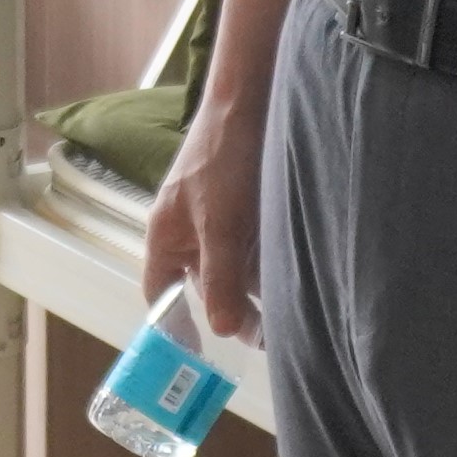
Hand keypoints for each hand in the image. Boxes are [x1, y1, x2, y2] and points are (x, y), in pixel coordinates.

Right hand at [143, 76, 269, 346]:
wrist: (254, 99)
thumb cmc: (223, 157)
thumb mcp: (221, 224)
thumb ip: (220, 277)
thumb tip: (222, 330)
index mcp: (166, 237)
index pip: (160, 294)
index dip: (173, 326)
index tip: (197, 357)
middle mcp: (190, 235)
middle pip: (203, 287)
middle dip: (230, 314)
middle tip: (263, 342)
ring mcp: (220, 223)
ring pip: (235, 271)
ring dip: (257, 293)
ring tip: (288, 322)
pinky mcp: (249, 212)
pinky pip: (256, 251)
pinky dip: (271, 269)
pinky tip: (297, 286)